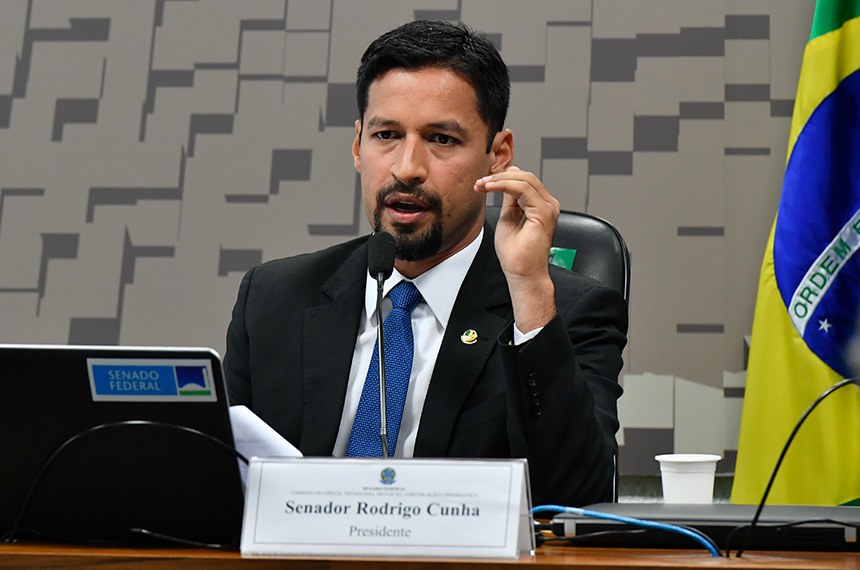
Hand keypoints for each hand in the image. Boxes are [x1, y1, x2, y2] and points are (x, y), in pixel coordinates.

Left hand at [474, 166, 559, 332]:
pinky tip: (490, 188)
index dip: (502, 177)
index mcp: (540, 205)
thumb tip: (506, 180)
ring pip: (524, 179)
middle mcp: (547, 204)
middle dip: (499, 176)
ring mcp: (548, 207)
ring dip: (499, 179)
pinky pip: (523, 189)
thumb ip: (510, 199)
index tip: (481, 184)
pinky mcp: (543, 212)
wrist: (521, 273)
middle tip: (480, 183)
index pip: (523, 180)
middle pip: (525, 176)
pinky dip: (504, 185)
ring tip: (483, 185)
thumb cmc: (516, 253)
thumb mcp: (508, 217)